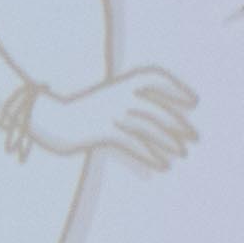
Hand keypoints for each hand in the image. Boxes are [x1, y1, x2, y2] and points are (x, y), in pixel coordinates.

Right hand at [29, 66, 199, 169]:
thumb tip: (158, 122)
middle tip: (194, 137)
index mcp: (119, 82)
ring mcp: (110, 112)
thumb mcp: (107, 102)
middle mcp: (118, 95)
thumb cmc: (80, 113)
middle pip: (156, 107)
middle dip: (178, 123)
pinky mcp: (102, 130)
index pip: (155, 77)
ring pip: (148, 126)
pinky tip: (162, 165)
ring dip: (168, 141)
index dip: (176, 87)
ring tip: (182, 154)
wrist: (48, 119)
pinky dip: (150, 155)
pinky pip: (133, 143)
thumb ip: (130, 104)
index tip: (193, 101)